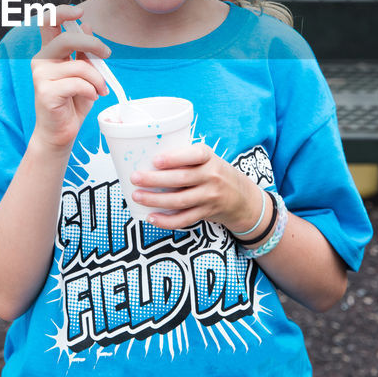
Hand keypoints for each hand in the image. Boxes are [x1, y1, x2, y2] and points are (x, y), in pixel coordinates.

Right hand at [30, 5, 108, 153]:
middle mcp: (42, 60)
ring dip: (97, 79)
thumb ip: (84, 52)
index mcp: (50, 52)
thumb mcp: (85, 73)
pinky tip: (91, 97)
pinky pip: (78, 83)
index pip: (48, 23)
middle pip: (66, 39)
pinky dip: (91, 90)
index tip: (79, 12)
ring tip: (100, 90)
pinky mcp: (45, 91)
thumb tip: (87, 26)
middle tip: (107, 54)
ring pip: (78, 66)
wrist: (61, 131)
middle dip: (92, 44)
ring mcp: (41, 75)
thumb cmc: (73, 102)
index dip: (62, 12)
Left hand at [130, 143, 263, 231]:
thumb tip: (147, 159)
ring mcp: (210, 196)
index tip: (155, 160)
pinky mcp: (207, 213)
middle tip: (135, 178)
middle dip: (155, 180)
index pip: (194, 155)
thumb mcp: (207, 159)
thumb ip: (184, 158)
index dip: (174, 158)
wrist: (242, 197)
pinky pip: (184, 219)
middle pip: (181, 179)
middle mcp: (212, 176)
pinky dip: (166, 220)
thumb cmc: (214, 172)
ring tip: (137, 196)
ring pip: (180, 200)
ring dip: (155, 200)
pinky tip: (151, 217)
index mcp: (208, 157)